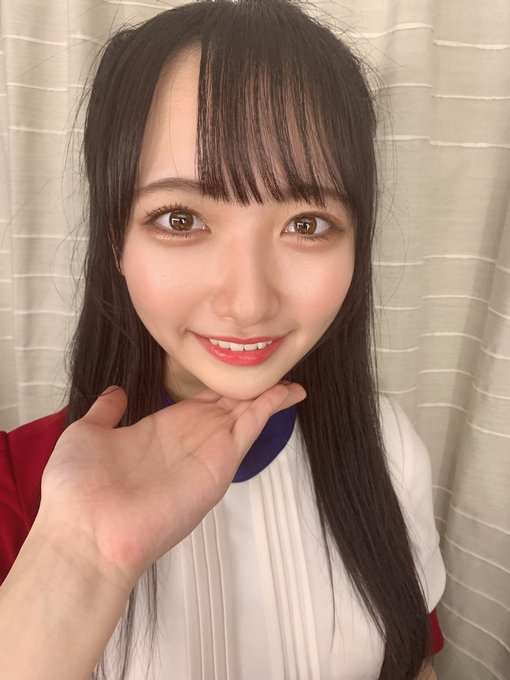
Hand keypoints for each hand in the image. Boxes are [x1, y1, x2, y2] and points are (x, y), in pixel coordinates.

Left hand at [37, 382, 305, 588]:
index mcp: (159, 432)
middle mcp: (187, 441)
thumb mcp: (88, 433)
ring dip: (268, 398)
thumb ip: (107, 411)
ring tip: (290, 381)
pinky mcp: (221, 463)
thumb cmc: (78, 486)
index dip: (218, 388)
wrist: (86, 529)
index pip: (197, 404)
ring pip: (245, 416)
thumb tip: (116, 392)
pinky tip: (287, 391)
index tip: (234, 372)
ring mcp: (207, 453)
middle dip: (249, 392)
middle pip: (227, 409)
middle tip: (272, 371)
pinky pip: (250, 427)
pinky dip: (270, 407)